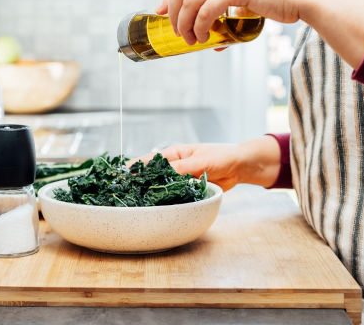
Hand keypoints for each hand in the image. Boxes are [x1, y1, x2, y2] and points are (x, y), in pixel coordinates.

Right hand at [132, 136, 281, 190]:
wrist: (240, 167)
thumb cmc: (221, 156)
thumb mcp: (200, 160)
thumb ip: (181, 168)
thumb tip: (163, 175)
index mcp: (174, 154)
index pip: (150, 160)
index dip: (136, 167)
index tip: (123, 174)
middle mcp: (174, 167)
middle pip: (153, 176)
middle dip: (141, 183)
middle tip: (127, 193)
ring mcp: (180, 179)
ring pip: (163, 188)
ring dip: (154, 194)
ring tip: (139, 203)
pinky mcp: (188, 190)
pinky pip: (175, 196)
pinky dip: (168, 201)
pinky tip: (160, 208)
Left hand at [156, 0, 363, 67]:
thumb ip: (224, 7)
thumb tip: (209, 37)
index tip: (159, 12)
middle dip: (174, 14)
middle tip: (178, 33)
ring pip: (190, 1)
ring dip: (186, 25)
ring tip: (192, 40)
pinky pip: (206, 11)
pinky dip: (200, 27)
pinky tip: (205, 38)